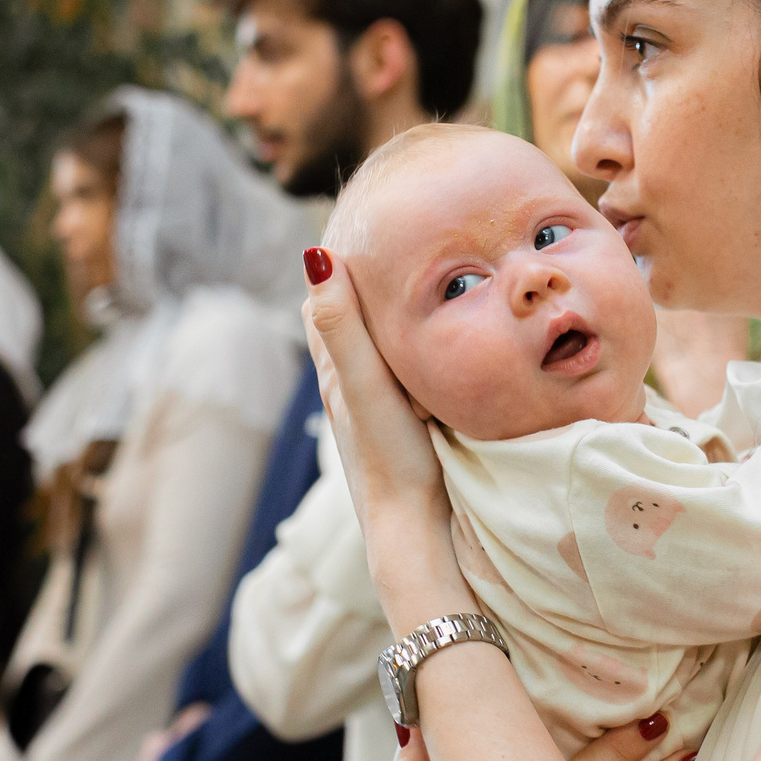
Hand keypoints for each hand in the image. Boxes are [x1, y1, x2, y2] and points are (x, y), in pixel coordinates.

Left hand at [303, 254, 453, 585]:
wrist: (416, 531)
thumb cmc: (390, 457)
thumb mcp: (366, 383)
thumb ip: (345, 323)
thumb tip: (315, 255)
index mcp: (335, 372)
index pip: (322, 303)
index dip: (336, 266)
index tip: (361, 229)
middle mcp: (351, 391)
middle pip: (350, 325)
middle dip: (366, 288)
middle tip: (399, 248)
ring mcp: (380, 414)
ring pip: (381, 354)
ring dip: (396, 323)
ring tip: (427, 289)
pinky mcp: (409, 432)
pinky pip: (410, 379)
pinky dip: (420, 356)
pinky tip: (445, 355)